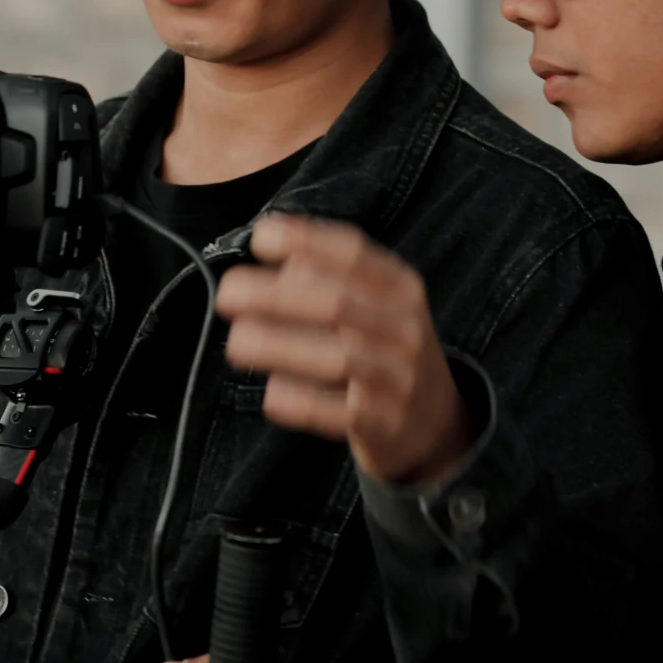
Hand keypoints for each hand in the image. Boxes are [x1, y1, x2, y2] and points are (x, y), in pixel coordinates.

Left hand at [217, 214, 473, 485]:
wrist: (435, 424)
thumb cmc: (384, 353)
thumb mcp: (374, 308)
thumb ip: (328, 281)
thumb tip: (280, 266)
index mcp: (401, 289)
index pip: (355, 254)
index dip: (306, 241)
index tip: (259, 238)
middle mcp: (405, 329)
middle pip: (339, 304)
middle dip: (276, 296)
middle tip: (227, 293)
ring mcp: (399, 379)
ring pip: (340, 358)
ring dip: (282, 346)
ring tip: (237, 342)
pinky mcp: (385, 424)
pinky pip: (340, 413)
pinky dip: (303, 403)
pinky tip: (271, 394)